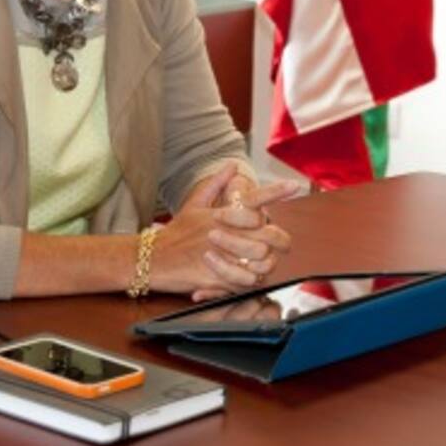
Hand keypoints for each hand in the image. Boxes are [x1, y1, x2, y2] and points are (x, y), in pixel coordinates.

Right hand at [150, 162, 298, 299]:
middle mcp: (225, 231)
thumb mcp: (194, 205)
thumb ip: (215, 185)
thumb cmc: (175, 234)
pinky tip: (247, 276)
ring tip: (261, 261)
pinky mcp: (216, 276)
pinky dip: (250, 279)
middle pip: (267, 233)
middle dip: (279, 239)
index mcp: (222, 214)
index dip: (276, 191)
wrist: (150, 260)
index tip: (295, 186)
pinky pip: (246, 280)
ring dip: (265, 261)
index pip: (254, 199)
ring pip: (261, 258)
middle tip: (281, 242)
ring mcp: (222, 254)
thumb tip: (232, 165)